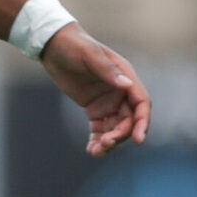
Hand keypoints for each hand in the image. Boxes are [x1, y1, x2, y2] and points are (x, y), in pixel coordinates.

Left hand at [40, 24, 150, 157]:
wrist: (53, 45)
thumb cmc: (74, 45)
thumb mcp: (90, 55)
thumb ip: (108, 70)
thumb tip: (127, 85)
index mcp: (125, 76)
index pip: (141, 103)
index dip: (143, 122)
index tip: (139, 139)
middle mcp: (120, 92)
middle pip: (129, 120)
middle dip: (120, 135)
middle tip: (105, 143)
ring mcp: (108, 102)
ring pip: (116, 128)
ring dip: (110, 142)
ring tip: (96, 151)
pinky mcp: (94, 110)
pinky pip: (100, 129)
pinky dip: (97, 141)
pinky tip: (91, 150)